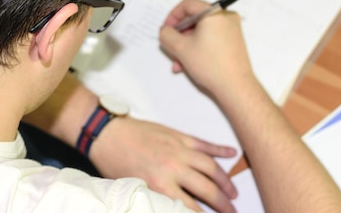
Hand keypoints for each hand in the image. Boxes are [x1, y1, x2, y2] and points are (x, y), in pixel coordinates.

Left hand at [90, 116, 237, 212]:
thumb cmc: (114, 164)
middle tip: (232, 211)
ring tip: (233, 193)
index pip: (191, 207)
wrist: (107, 134)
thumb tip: (171, 208)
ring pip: (211, 167)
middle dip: (223, 203)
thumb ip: (155, 200)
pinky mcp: (178, 135)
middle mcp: (174, 168)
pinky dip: (219, 149)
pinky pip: (204, 143)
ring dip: (225, 181)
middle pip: (207, 189)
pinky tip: (232, 153)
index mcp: (160, 185)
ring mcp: (179, 149)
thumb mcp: (133, 190)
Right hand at [159, 0, 254, 99]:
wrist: (235, 87)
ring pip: (201, 31)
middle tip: (171, 47)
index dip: (172, 16)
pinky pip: (210, 38)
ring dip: (187, 45)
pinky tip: (189, 64)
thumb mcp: (181, 48)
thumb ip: (167, 35)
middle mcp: (225, 17)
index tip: (167, 29)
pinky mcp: (233, 41)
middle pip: (195, 19)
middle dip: (180, 35)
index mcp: (214, 12)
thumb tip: (165, 31)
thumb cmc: (213, 66)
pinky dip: (198, 47)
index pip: (188, 5)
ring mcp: (231, 29)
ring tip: (179, 63)